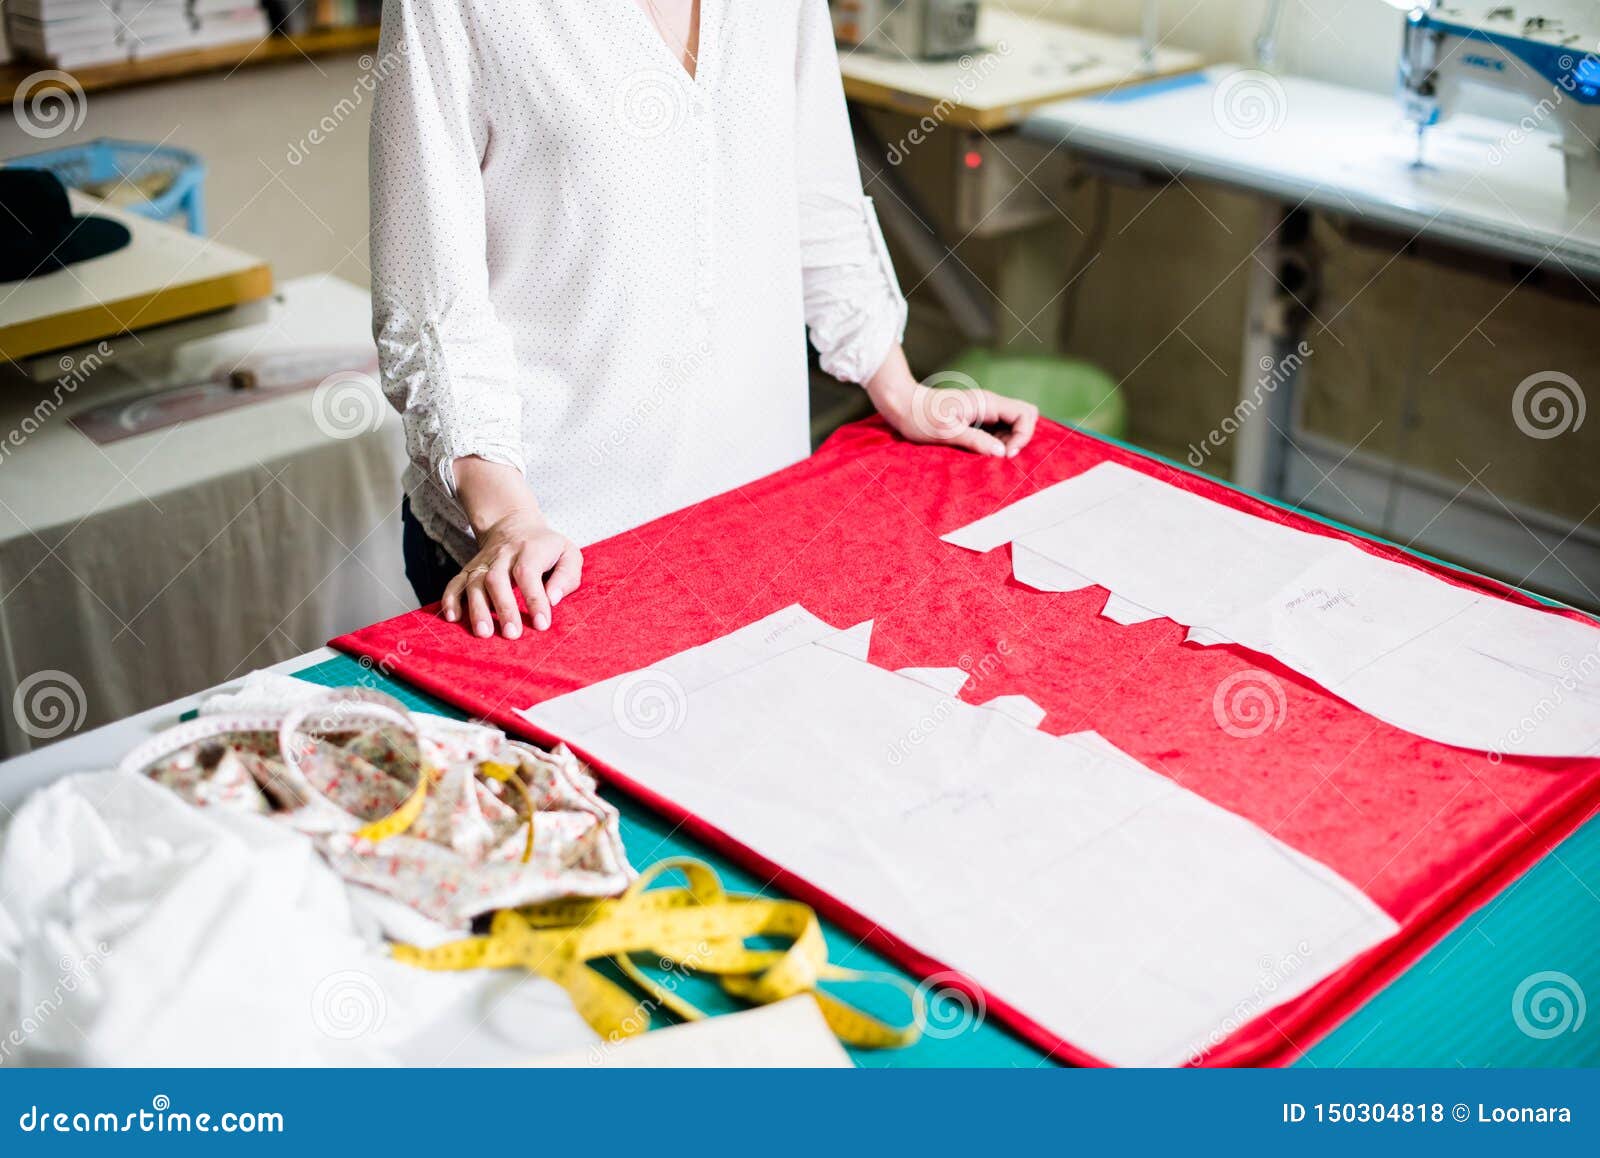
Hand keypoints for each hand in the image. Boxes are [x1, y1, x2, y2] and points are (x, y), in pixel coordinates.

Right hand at [443, 458, 582, 638]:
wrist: (514, 525)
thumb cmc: (546, 548)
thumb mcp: (568, 554)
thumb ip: (566, 576)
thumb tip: (553, 599)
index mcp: (530, 550)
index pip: (528, 574)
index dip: (534, 599)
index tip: (541, 624)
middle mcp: (504, 555)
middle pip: (497, 580)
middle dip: (504, 608)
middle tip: (512, 634)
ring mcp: (484, 562)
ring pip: (474, 583)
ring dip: (477, 609)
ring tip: (483, 633)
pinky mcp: (470, 569)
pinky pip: (455, 582)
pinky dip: (451, 599)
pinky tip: (452, 618)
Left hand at [865, 345, 1037, 457]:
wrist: (902, 405)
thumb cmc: (920, 417)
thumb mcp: (947, 432)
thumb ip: (975, 441)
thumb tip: (1001, 453)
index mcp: (986, 402)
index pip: (1025, 414)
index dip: (1023, 436)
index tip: (1007, 455)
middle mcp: (989, 404)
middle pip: (1024, 417)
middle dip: (1020, 438)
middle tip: (1002, 456)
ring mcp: (983, 411)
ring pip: (1012, 425)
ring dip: (1008, 443)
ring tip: (990, 457)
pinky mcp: (976, 419)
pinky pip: (998, 430)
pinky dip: (997, 443)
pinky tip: (983, 453)